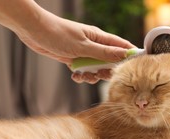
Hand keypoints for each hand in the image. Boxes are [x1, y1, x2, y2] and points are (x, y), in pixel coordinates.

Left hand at [15, 12, 134, 83]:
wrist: (33, 31)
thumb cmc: (58, 33)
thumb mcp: (84, 46)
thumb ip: (105, 52)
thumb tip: (125, 54)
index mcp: (100, 38)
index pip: (122, 46)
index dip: (131, 56)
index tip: (137, 68)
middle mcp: (94, 45)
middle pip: (111, 62)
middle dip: (108, 72)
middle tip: (102, 76)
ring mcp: (85, 53)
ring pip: (97, 69)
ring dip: (93, 76)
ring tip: (85, 76)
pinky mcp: (74, 59)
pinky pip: (84, 72)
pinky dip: (81, 76)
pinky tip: (75, 76)